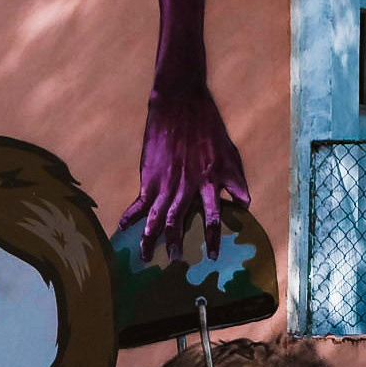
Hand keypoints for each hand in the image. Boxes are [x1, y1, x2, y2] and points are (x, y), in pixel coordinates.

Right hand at [119, 81, 249, 261]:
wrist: (180, 104)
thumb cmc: (207, 126)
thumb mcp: (230, 153)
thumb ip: (235, 180)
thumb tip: (243, 203)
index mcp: (209, 182)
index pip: (212, 218)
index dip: (211, 237)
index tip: (210, 255)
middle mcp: (187, 187)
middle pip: (180, 224)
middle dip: (176, 245)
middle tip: (174, 262)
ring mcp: (166, 183)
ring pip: (158, 219)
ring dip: (151, 240)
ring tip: (145, 257)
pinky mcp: (149, 177)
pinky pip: (139, 203)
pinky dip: (131, 217)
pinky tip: (122, 228)